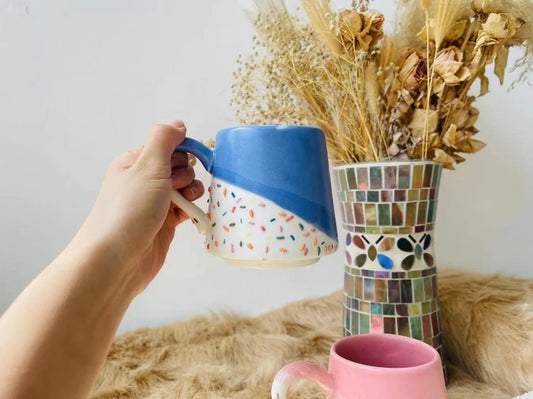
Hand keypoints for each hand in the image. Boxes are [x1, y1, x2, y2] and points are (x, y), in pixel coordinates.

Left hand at [69, 120, 203, 293]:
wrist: (116, 261)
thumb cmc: (128, 210)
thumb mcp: (146, 166)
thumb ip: (164, 140)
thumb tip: (178, 124)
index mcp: (135, 162)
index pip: (168, 145)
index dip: (183, 151)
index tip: (189, 162)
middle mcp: (145, 181)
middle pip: (180, 166)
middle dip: (186, 174)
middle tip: (174, 188)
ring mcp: (156, 203)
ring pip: (186, 188)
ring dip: (193, 192)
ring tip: (185, 203)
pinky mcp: (165, 224)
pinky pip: (187, 209)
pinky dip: (194, 210)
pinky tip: (195, 215)